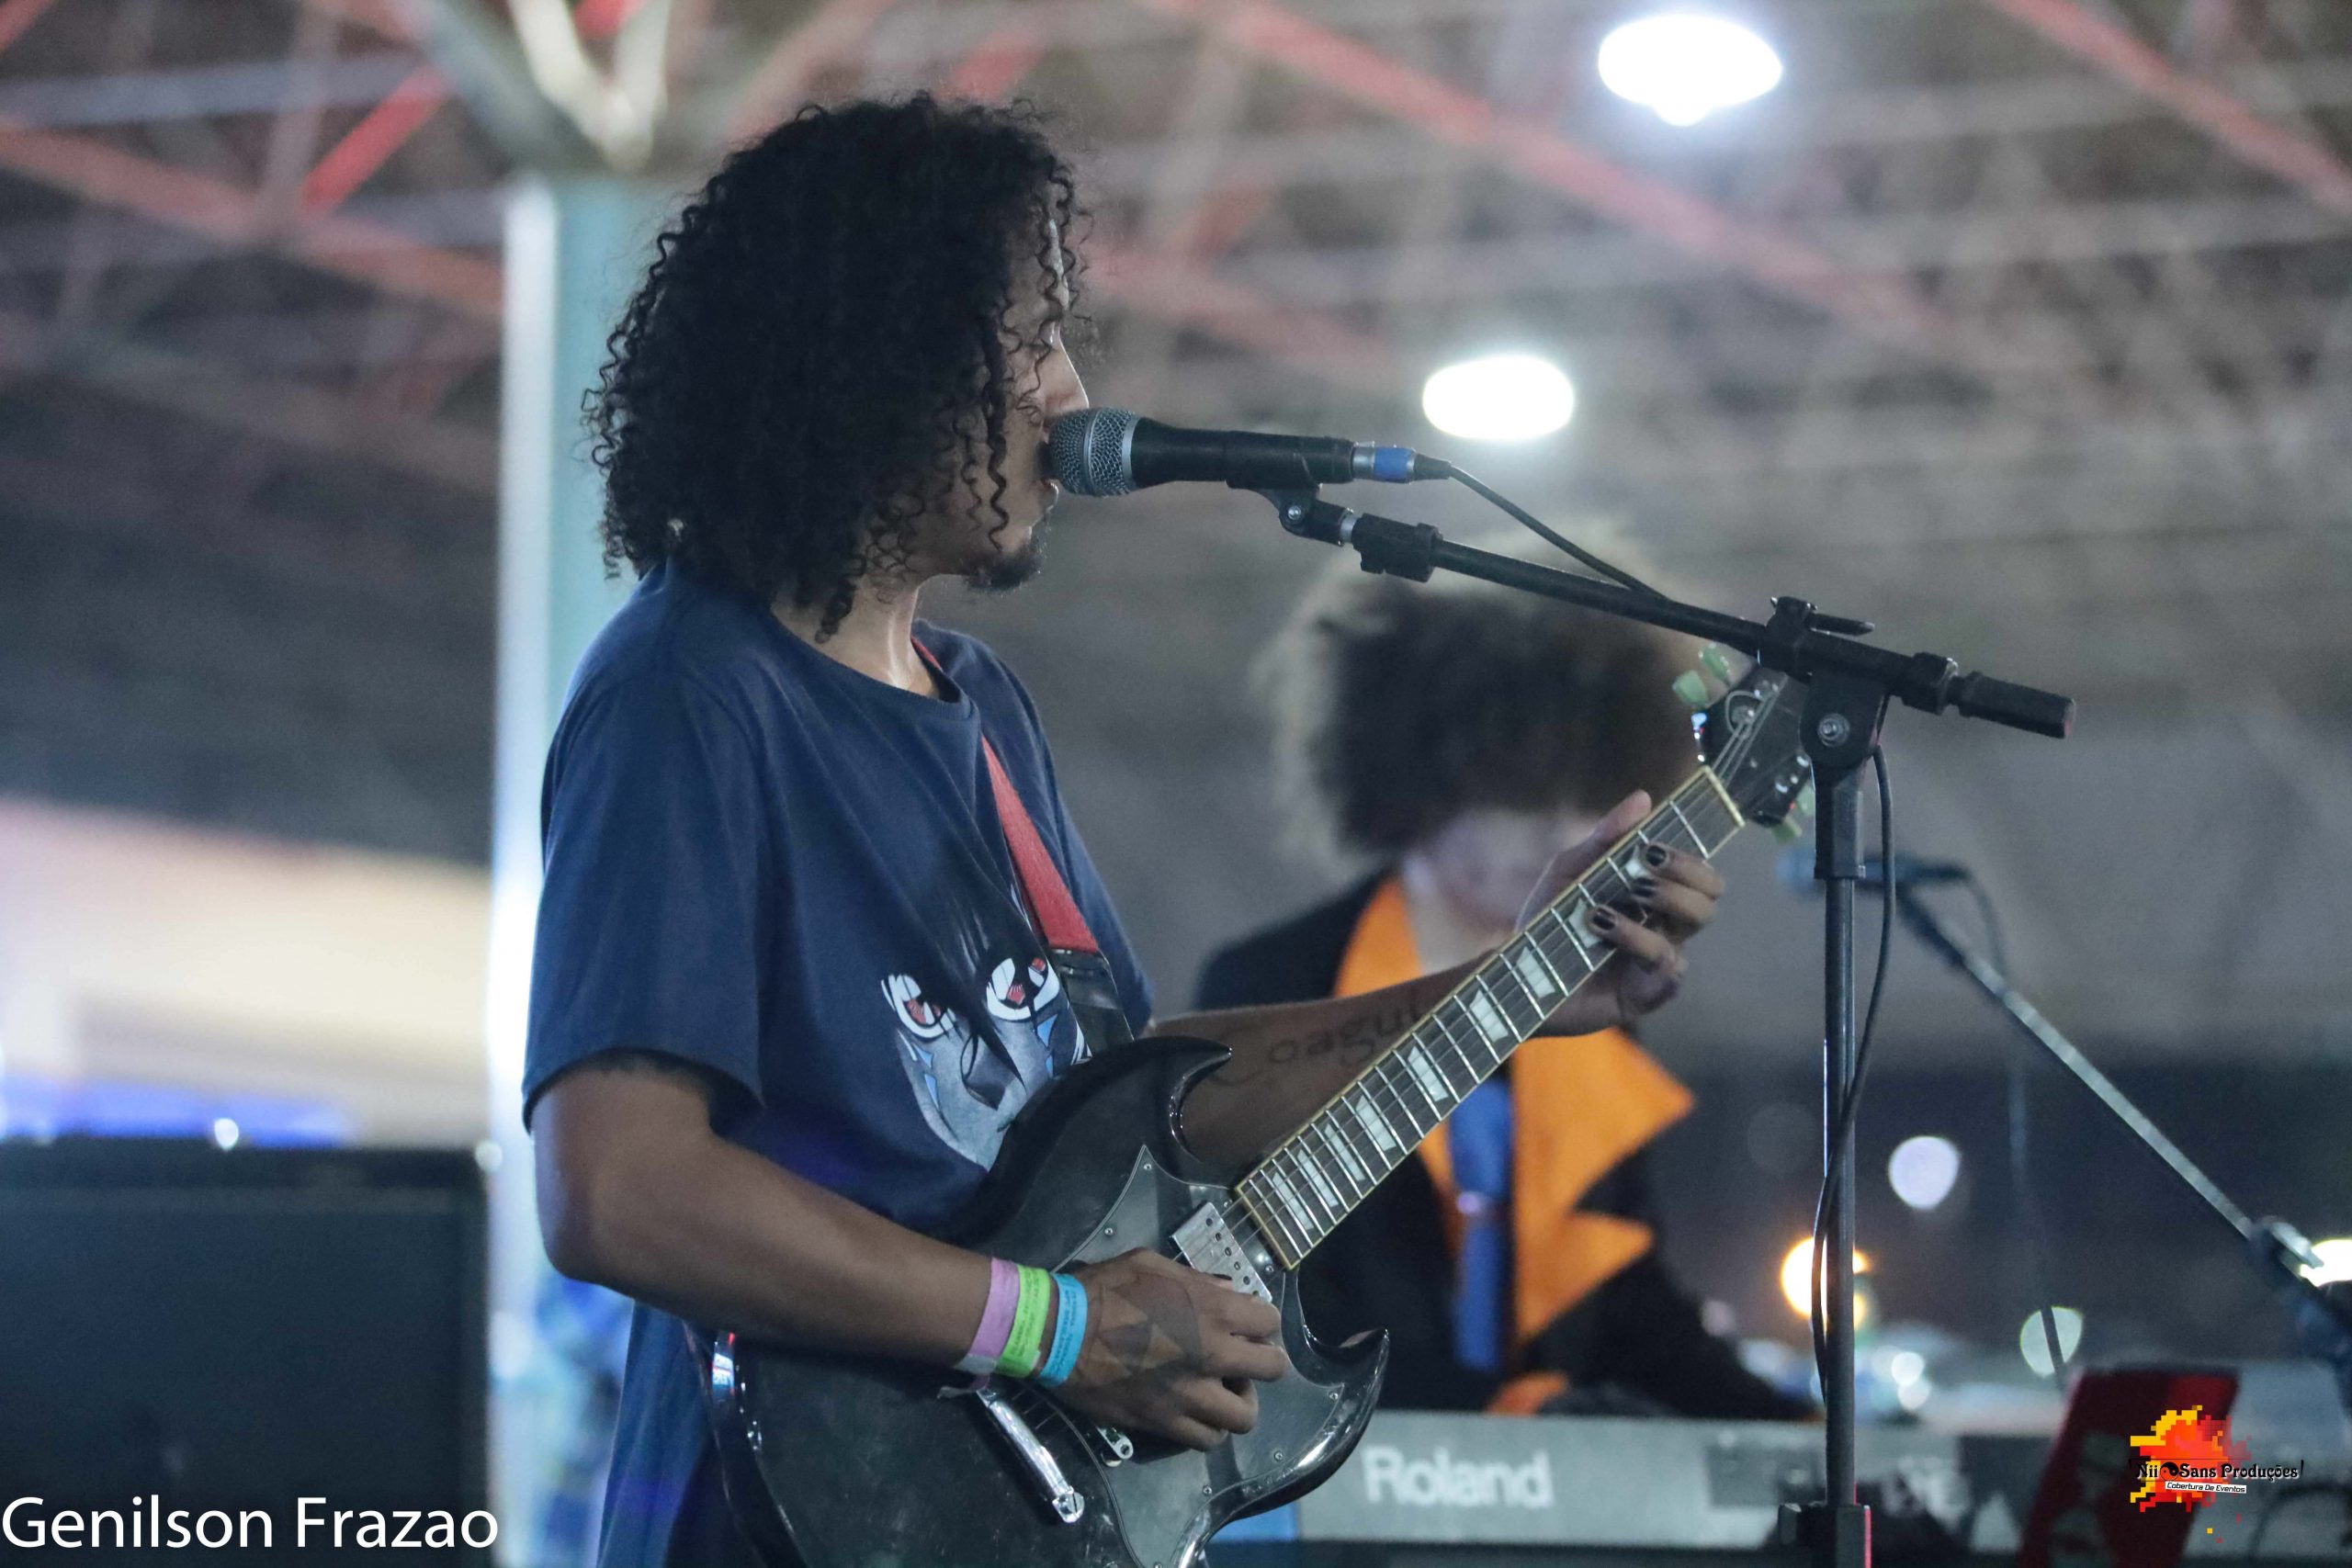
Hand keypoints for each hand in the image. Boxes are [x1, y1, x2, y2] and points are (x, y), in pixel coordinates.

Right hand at [1050, 1249, 1289, 1450]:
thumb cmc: (1103, 1290)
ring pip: (1244, 1417)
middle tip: (1241, 1359)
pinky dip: (1207, 1428)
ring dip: (1238, 1403)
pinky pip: (1206, 1440)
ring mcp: (1189, 1395)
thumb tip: (1227, 1292)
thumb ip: (1196, 1279)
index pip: (1270, 1320)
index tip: (1247, 1323)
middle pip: (1273, 1370)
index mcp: (1211, 1309)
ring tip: (1221, 1392)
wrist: (1058, 1334)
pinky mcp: (1164, 1423)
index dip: (1261, 1320)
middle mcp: (1211, 1355)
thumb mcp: (1151, 1265)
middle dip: (1264, 1362)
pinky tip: (1195, 1411)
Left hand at [1511, 791, 1723, 1031]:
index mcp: (1653, 898)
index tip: (1652, 847)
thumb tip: (1643, 797)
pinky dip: (1639, 941)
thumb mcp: (1570, 873)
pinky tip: (1603, 930)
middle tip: (1643, 867)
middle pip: (1709, 899)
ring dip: (1658, 904)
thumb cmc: (1548, 921)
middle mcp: (1664, 928)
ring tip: (1606, 905)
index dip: (1689, 859)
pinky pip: (1669, 968)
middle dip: (1685, 875)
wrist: (1517, 974)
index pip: (1699, 875)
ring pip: (1692, 927)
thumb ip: (1603, 839)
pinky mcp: (1647, 993)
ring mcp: (1659, 961)